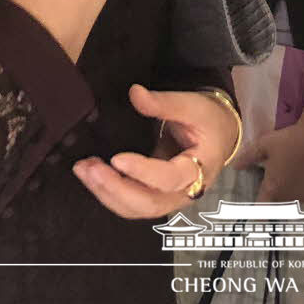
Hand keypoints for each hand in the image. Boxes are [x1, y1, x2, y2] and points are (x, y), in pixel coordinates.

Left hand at [74, 84, 235, 218]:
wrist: (219, 134)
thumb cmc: (208, 121)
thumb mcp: (192, 105)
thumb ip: (163, 103)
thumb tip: (135, 94)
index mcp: (199, 168)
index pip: (169, 178)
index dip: (142, 172)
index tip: (116, 158)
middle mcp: (184, 191)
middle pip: (149, 204)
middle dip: (115, 189)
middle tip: (90, 168)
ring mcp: (169, 198)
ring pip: (137, 209)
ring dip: (107, 193)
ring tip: (84, 170)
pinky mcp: (155, 196)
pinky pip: (132, 203)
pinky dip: (110, 193)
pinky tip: (93, 175)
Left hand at [239, 120, 303, 207]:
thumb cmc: (289, 139)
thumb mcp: (264, 144)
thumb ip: (248, 157)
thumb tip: (234, 167)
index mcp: (273, 188)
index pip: (261, 208)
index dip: (256, 211)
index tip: (254, 214)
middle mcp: (289, 197)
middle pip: (278, 202)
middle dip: (276, 193)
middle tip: (279, 177)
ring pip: (294, 199)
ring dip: (292, 192)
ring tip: (294, 174)